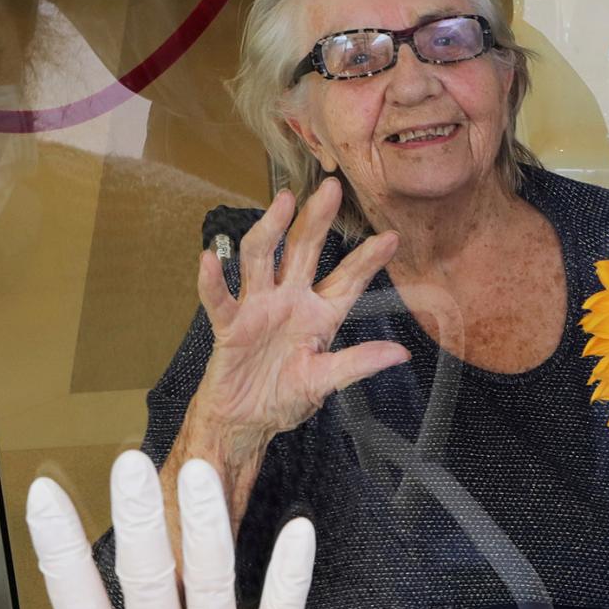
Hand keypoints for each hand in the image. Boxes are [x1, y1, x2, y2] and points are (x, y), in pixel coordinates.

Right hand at [185, 177, 408, 444]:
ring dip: (271, 230)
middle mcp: (290, 301)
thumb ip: (357, 363)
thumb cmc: (284, 398)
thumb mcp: (325, 381)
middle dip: (316, 220)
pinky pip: (220, 299)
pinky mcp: (230, 325)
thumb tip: (399, 354)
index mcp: (319, 315)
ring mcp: (258, 308)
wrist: (246, 420)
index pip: (347, 281)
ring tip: (281, 202)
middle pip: (303, 252)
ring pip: (262, 260)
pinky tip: (209, 258)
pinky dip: (213, 280)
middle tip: (331, 188)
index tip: (391, 237)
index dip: (367, 260)